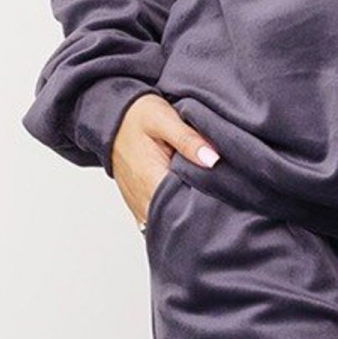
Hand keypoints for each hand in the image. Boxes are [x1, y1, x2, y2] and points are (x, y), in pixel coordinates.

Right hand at [111, 93, 220, 230]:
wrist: (112, 119)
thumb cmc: (136, 116)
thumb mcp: (164, 119)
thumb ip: (189, 140)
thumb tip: (214, 160)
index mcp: (151, 181)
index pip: (187, 207)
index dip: (210, 201)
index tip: (225, 189)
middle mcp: (143, 200)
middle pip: (180, 219)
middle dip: (201, 210)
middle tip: (219, 190)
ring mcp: (140, 206)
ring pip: (170, 221)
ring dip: (187, 212)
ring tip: (203, 193)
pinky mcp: (140, 205)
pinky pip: (161, 218)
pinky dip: (175, 212)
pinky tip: (186, 197)